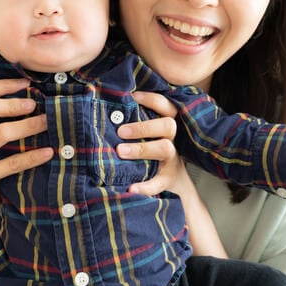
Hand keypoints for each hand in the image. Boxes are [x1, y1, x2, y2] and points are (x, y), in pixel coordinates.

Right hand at [0, 78, 53, 285]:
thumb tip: (29, 93)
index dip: (3, 84)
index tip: (27, 83)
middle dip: (12, 103)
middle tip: (34, 103)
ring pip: (0, 133)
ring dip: (28, 126)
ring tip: (46, 123)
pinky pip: (11, 163)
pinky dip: (32, 157)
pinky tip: (48, 152)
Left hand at [116, 91, 227, 256]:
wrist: (174, 182)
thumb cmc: (154, 150)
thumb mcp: (152, 134)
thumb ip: (139, 120)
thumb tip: (111, 105)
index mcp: (169, 126)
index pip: (166, 107)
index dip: (152, 100)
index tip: (133, 97)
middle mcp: (174, 140)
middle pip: (168, 126)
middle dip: (144, 127)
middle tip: (121, 131)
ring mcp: (173, 160)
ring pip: (165, 148)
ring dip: (141, 149)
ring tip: (120, 151)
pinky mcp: (167, 180)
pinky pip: (158, 183)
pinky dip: (145, 187)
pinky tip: (131, 188)